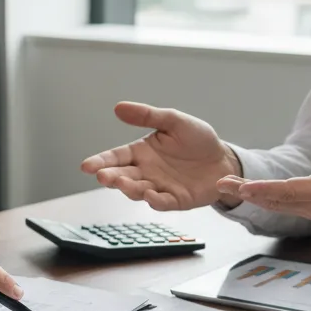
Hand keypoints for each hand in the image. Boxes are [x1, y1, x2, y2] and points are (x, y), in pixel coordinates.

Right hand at [80, 102, 241, 210]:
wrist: (223, 158)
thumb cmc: (197, 139)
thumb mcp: (173, 120)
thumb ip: (147, 116)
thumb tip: (119, 107)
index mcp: (141, 152)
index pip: (116, 157)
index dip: (100, 161)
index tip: (86, 166)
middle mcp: (146, 171)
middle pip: (123, 176)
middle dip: (111, 177)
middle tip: (103, 176)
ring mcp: (159, 187)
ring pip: (138, 191)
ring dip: (129, 188)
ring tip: (123, 183)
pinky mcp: (176, 200)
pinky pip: (162, 202)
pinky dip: (155, 200)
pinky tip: (149, 195)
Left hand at [216, 127, 310, 236]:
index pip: (291, 190)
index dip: (266, 189)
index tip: (244, 187)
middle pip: (275, 200)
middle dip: (247, 192)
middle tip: (220, 184)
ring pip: (276, 204)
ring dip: (251, 196)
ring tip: (227, 186)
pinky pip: (283, 205)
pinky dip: (263, 198)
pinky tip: (249, 192)